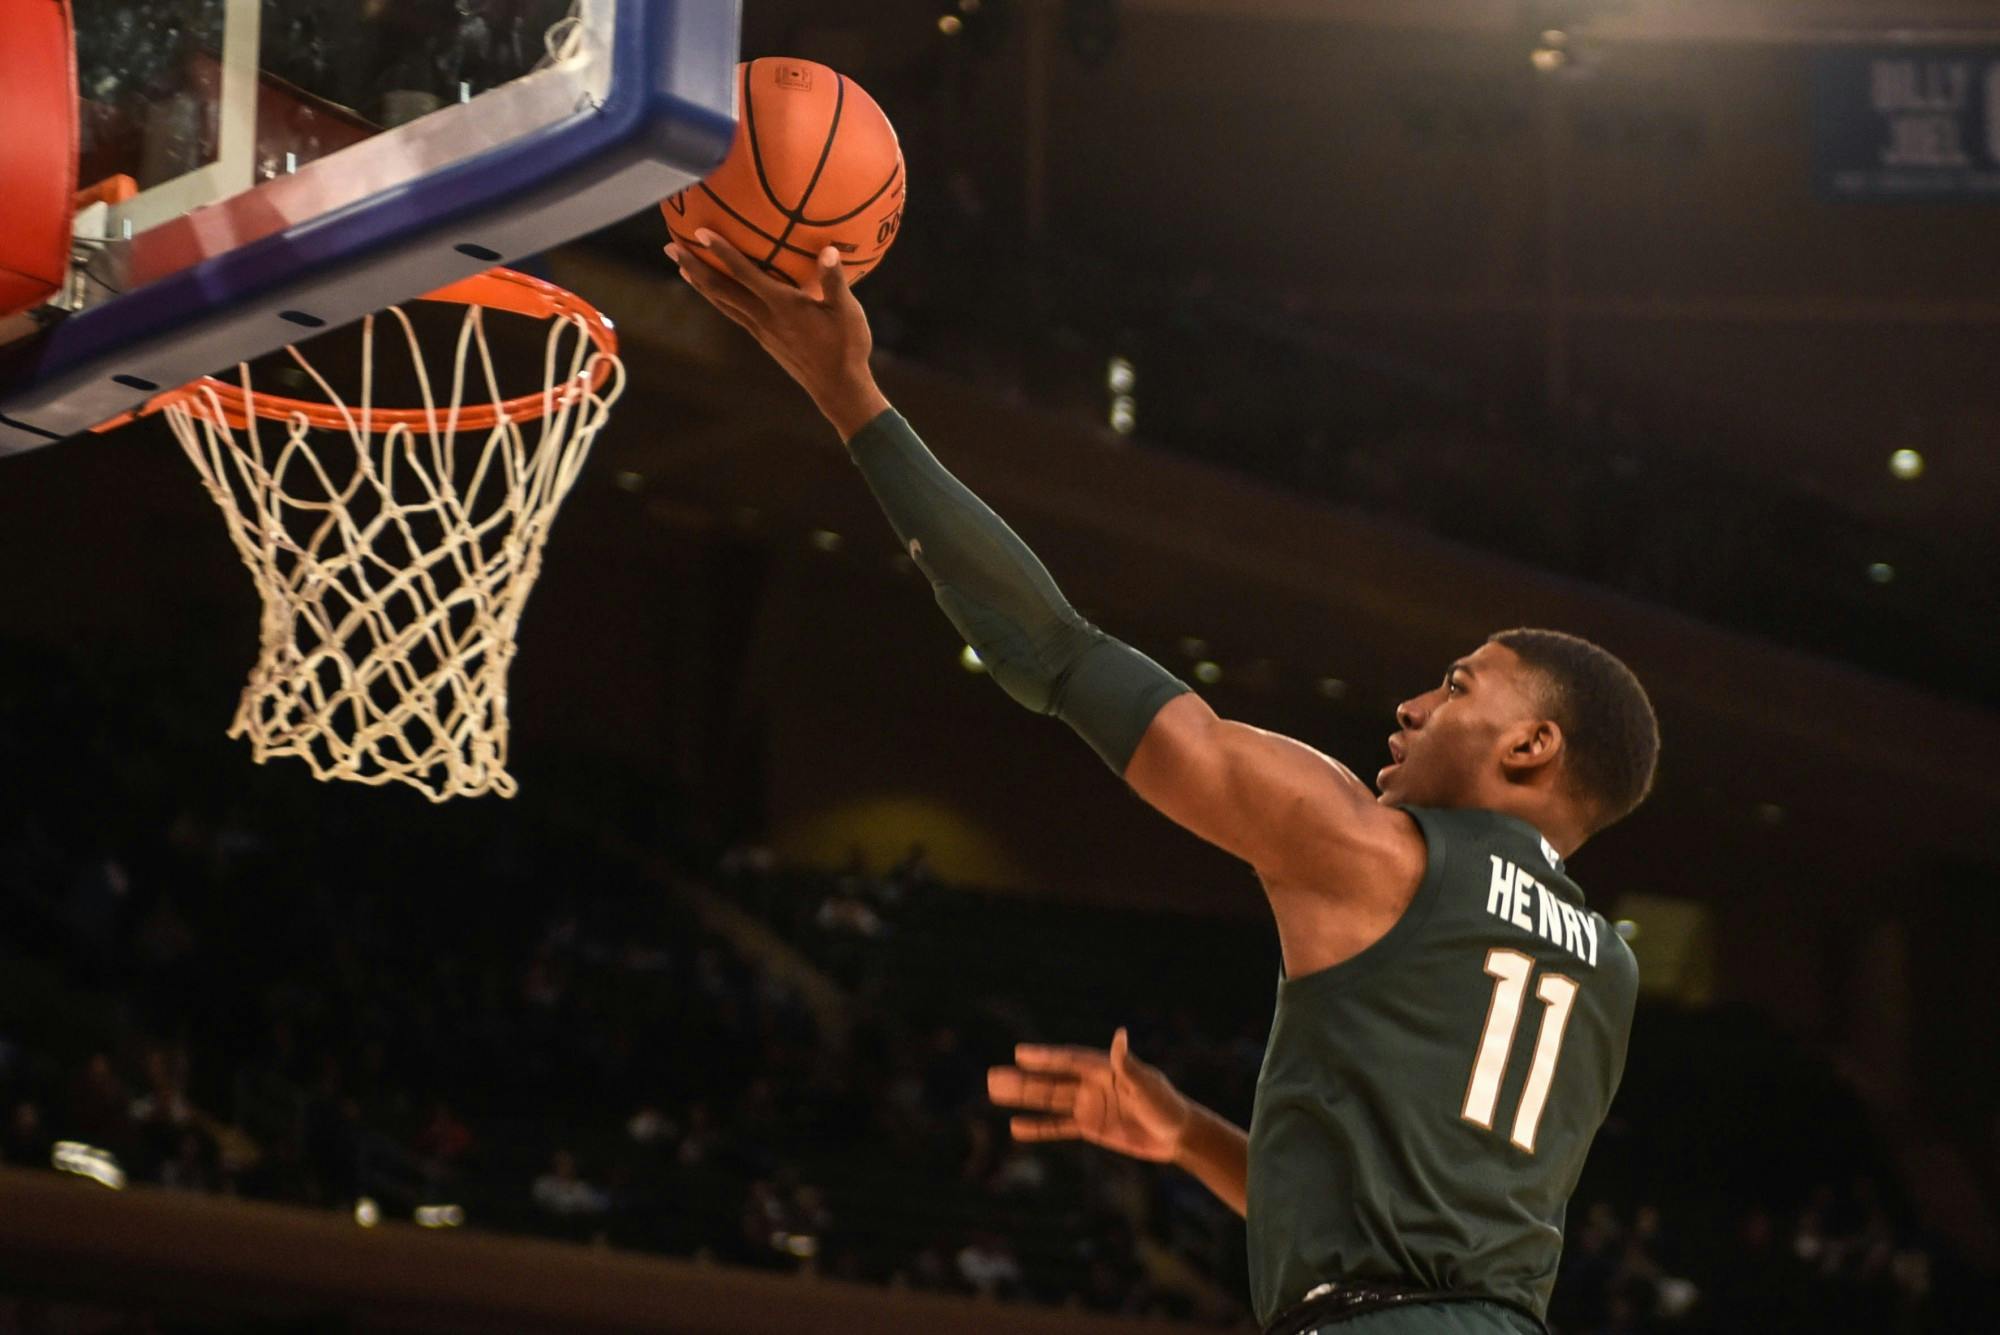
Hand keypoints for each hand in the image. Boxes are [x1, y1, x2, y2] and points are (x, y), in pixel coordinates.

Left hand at [665, 229, 889, 438]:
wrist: (837, 389)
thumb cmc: (847, 348)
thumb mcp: (847, 312)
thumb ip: (835, 279)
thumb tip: (829, 250)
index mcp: (782, 306)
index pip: (744, 274)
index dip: (722, 252)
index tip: (699, 232)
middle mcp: (764, 318)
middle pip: (720, 290)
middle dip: (694, 267)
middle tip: (670, 247)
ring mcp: (761, 331)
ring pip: (722, 303)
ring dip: (700, 283)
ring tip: (682, 267)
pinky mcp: (764, 340)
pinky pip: (734, 313)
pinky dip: (719, 299)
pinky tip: (717, 293)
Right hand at [986, 1027, 1190, 1163]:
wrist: (1178, 1135)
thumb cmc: (1167, 1105)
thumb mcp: (1148, 1085)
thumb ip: (1128, 1064)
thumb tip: (1119, 1034)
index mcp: (1104, 1069)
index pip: (1069, 1060)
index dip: (1045, 1057)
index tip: (1020, 1053)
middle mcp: (1091, 1084)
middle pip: (1051, 1081)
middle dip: (1023, 1080)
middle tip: (992, 1077)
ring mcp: (1089, 1105)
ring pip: (1049, 1100)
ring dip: (1024, 1098)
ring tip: (995, 1093)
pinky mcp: (1091, 1126)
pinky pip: (1059, 1127)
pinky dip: (1039, 1127)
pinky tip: (1016, 1127)